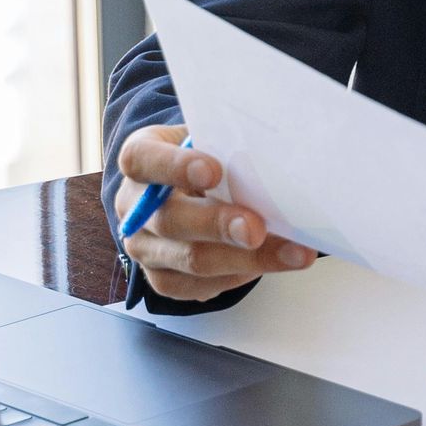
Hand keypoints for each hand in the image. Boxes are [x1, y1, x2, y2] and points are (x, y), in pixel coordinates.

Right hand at [113, 123, 315, 301]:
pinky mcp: (164, 279)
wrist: (191, 191)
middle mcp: (134, 208)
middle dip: (218, 226)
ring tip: (291, 253)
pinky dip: (241, 276)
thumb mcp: (210, 139)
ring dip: (246, 259)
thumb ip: (227, 145)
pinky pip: (200, 286)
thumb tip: (274, 154)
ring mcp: (145, 248)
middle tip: (256, 228)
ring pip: (191, 260)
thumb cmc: (206, 158)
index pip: (142, 160)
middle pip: (169, 221)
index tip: (212, 171)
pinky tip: (272, 263)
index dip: (174, 167)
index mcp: (140, 160)